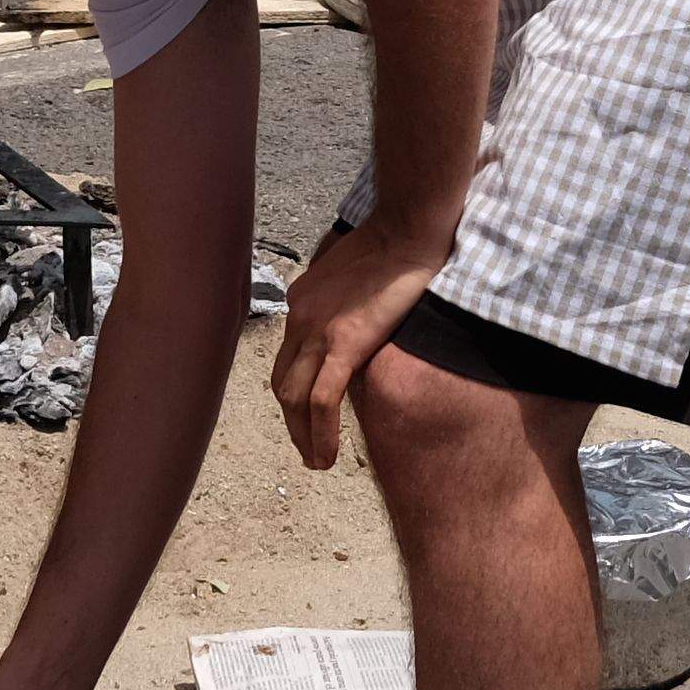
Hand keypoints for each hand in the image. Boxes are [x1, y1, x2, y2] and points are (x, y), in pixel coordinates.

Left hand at [269, 214, 446, 473]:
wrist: (407, 228)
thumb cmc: (394, 242)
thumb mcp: (355, 272)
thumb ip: (347, 301)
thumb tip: (359, 326)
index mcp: (302, 300)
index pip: (289, 355)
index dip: (294, 387)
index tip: (307, 411)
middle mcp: (299, 317)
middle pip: (281, 381)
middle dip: (289, 420)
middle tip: (304, 447)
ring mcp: (317, 331)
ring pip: (293, 397)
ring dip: (301, 435)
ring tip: (315, 461)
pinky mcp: (344, 344)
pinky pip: (322, 401)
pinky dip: (320, 434)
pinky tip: (326, 458)